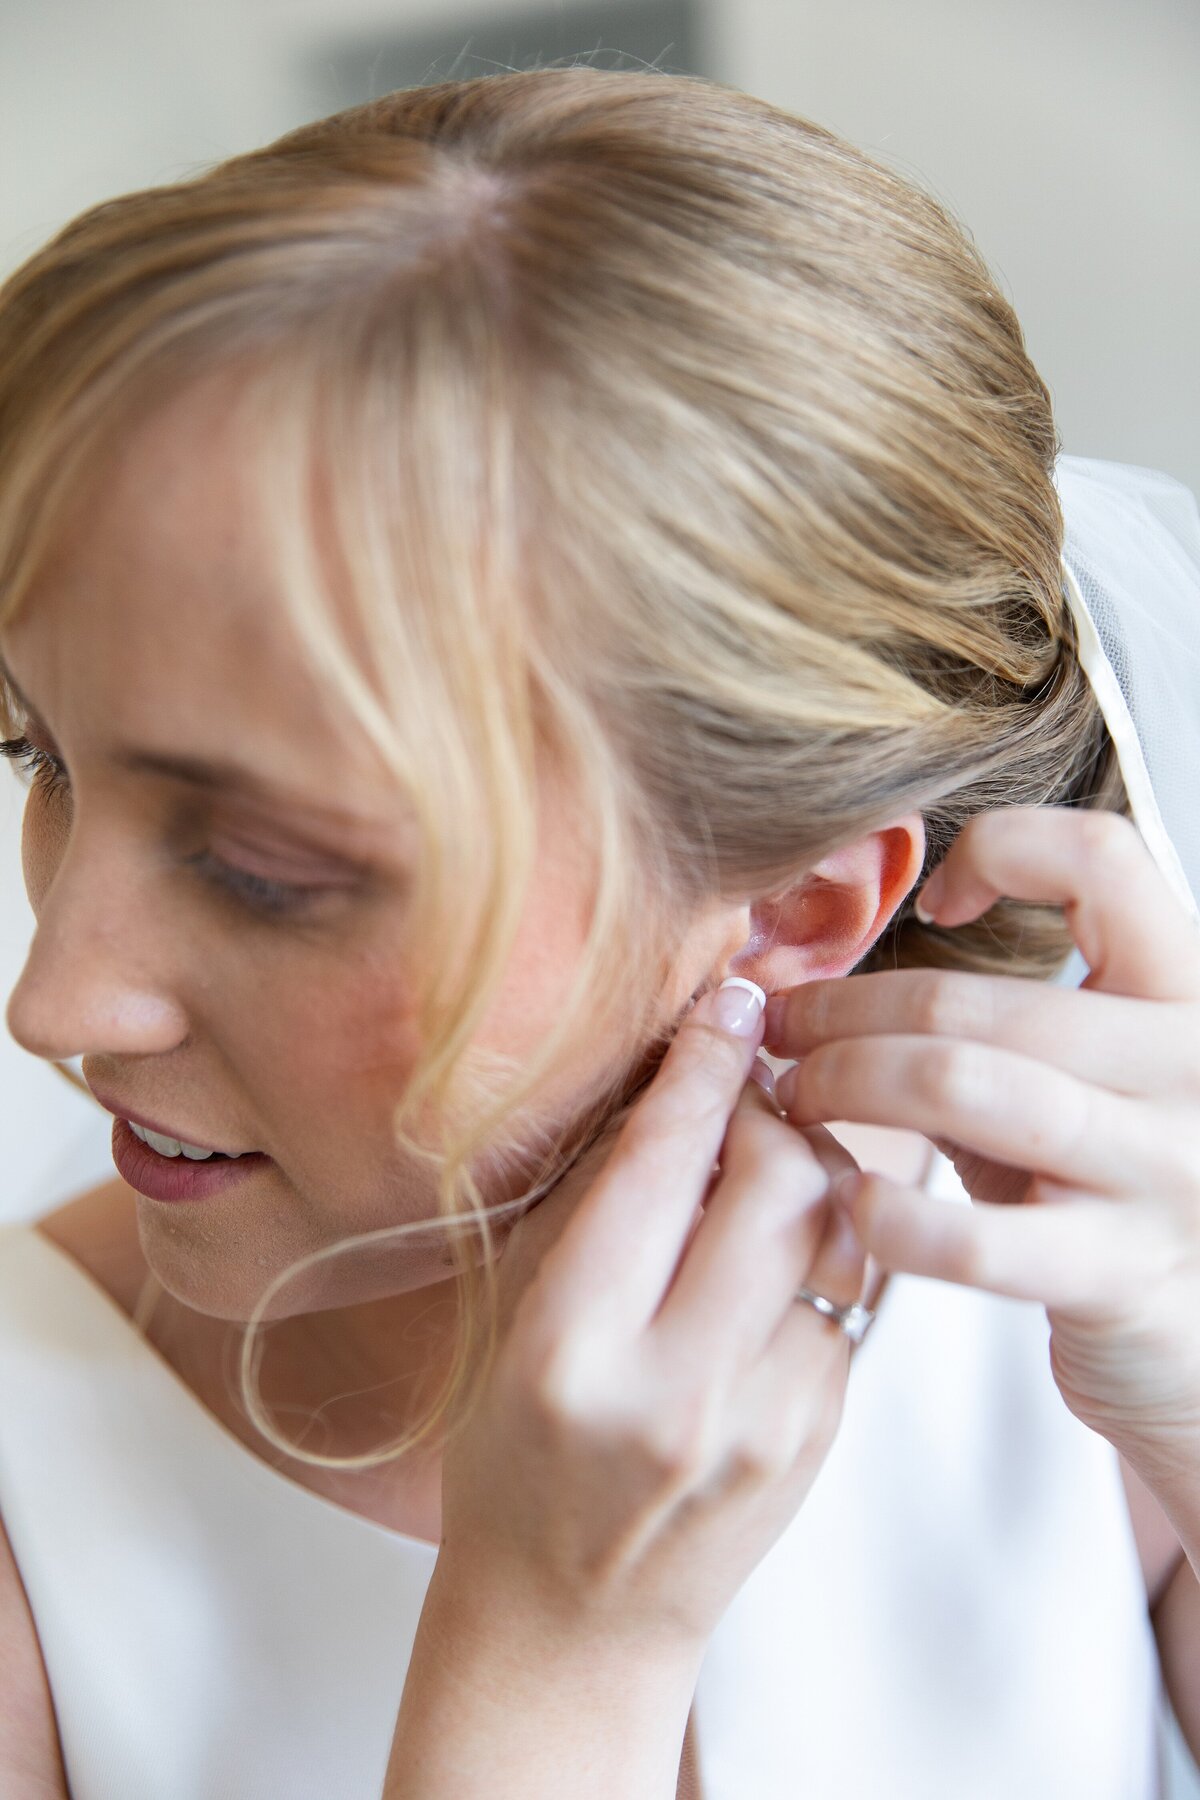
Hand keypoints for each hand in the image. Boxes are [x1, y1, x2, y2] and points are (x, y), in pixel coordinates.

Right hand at [435, 984, 866, 1657]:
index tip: (728, 1000)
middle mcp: (679, 1388)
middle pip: (782, 1182)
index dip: (702, 1063)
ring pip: (841, 1228)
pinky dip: (826, 1238)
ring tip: (771, 1153)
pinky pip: (853, 1292)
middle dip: (774, 1106)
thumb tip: (680, 1081)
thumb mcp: (518, 1320)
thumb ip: (596, 1204)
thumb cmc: (516, 1462)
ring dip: (816, 1164)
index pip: (661, 1165)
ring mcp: (767, 1421)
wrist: (572, 1619)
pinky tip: (783, 1238)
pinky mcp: (822, 1435)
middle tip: (745, 1090)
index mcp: (575, 1349)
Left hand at [765, 804, 1199, 1486]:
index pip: (1103, 861)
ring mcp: (1166, 1172)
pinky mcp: (1122, 1276)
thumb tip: (836, 980)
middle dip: (845, 1009)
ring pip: (958, 1081)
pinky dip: (890, 1217)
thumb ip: (1002, 1031)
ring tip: (794, 1098)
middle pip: (975, 994)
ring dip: (844, 1082)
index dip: (1001, 852)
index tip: (932, 903)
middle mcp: (1191, 1069)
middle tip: (780, 1032)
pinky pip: (976, 1238)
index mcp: (1189, 996)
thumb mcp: (1084, 1093)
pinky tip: (853, 1205)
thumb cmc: (1115, 1205)